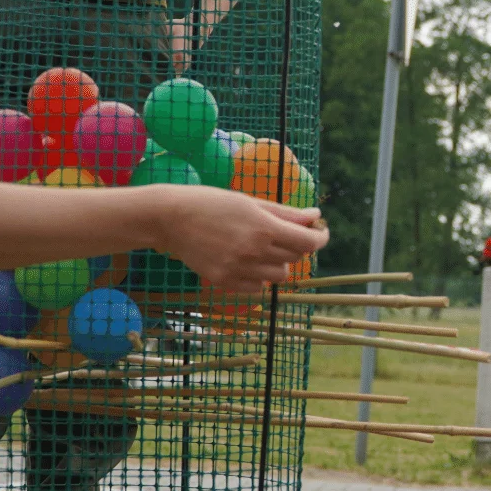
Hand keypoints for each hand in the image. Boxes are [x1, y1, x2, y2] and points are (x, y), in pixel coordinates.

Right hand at [151, 185, 328, 291]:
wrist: (170, 219)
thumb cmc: (211, 204)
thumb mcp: (250, 202)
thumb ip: (285, 213)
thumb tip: (314, 218)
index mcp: (263, 227)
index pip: (308, 243)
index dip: (320, 238)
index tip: (320, 233)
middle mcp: (254, 251)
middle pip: (296, 258)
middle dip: (296, 246)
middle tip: (284, 234)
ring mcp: (239, 269)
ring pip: (280, 275)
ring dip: (278, 263)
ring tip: (262, 248)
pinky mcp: (225, 282)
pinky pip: (258, 287)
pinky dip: (259, 277)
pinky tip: (247, 261)